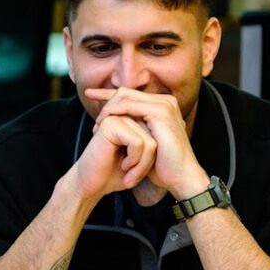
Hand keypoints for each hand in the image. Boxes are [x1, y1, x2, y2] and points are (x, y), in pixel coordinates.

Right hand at [70, 111, 156, 201]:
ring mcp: (117, 117)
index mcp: (133, 119)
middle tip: (133, 176)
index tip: (134, 170)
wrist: (93, 186)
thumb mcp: (142, 158)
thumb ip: (153, 142)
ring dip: (142, 164)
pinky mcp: (111, 125)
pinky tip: (123, 166)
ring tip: (128, 172)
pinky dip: (134, 160)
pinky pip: (139, 143)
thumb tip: (173, 134)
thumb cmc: (116, 174)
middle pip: (156, 137)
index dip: (151, 156)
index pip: (158, 133)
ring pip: (150, 142)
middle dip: (148, 161)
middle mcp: (126, 114)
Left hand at [86, 87, 208, 199]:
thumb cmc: (162, 165)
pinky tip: (106, 124)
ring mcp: (164, 105)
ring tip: (98, 127)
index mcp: (161, 107)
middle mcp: (164, 101)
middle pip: (125, 92)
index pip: (130, 95)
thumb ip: (134, 130)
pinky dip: (114, 113)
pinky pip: (129, 106)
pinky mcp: (160, 112)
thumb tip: (117, 126)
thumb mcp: (144, 144)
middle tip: (95, 122)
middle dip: (105, 101)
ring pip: (124, 96)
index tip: (89, 94)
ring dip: (107, 110)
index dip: (108, 94)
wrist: (181, 177)